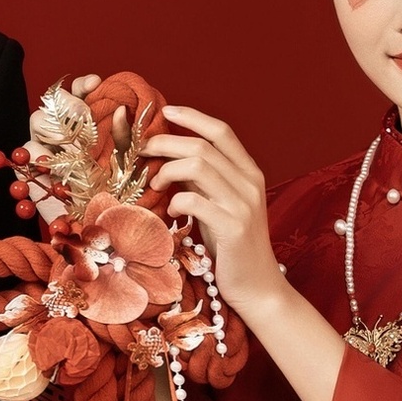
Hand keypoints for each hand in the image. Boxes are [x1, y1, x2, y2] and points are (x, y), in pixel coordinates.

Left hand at [141, 109, 286, 321]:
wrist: (258, 288)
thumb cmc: (233, 248)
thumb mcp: (220, 206)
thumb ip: (204, 182)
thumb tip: (174, 161)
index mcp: (250, 173)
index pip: (221, 131)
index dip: (192, 117)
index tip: (166, 112)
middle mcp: (249, 183)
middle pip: (202, 145)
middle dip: (166, 143)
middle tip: (143, 152)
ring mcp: (243, 204)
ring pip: (198, 165)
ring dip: (167, 170)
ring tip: (155, 184)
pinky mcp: (233, 227)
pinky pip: (194, 200)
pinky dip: (175, 201)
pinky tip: (170, 213)